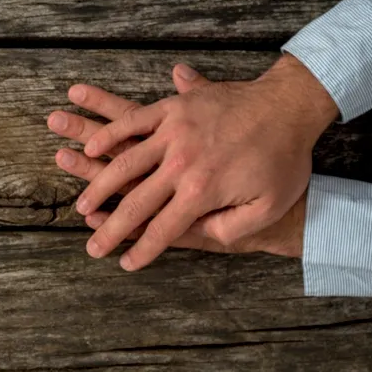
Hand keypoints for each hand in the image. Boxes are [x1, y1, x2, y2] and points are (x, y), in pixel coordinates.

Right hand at [55, 54, 334, 269]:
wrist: (289, 107)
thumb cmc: (283, 159)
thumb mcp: (268, 207)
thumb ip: (230, 228)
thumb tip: (197, 235)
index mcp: (202, 191)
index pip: (162, 229)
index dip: (142, 250)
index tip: (125, 264)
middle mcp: (181, 164)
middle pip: (135, 203)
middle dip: (110, 229)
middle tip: (93, 247)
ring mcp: (174, 133)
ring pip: (124, 163)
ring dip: (98, 186)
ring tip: (82, 205)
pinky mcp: (172, 108)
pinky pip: (132, 121)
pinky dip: (108, 135)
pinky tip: (91, 149)